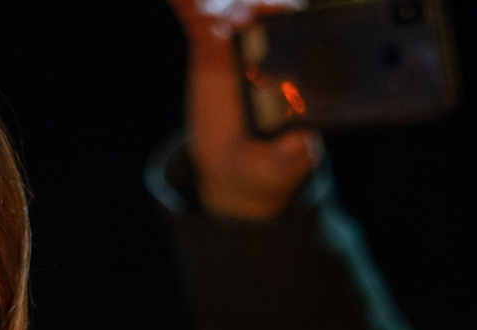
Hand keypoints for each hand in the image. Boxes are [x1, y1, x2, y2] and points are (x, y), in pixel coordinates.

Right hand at [169, 0, 320, 221]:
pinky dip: (186, 7)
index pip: (297, 32)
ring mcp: (240, 46)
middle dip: (253, 9)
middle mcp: (271, 49)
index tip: (270, 18)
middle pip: (263, 14)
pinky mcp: (210, 49)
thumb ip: (290, 156)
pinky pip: (197, 22)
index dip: (285, 19)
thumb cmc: (270, 164)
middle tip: (235, 19)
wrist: (234, 167)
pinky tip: (178, 1)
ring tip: (202, 13)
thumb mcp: (282, 166)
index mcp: (298, 71)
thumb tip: (299, 144)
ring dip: (216, 7)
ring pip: (228, 13)